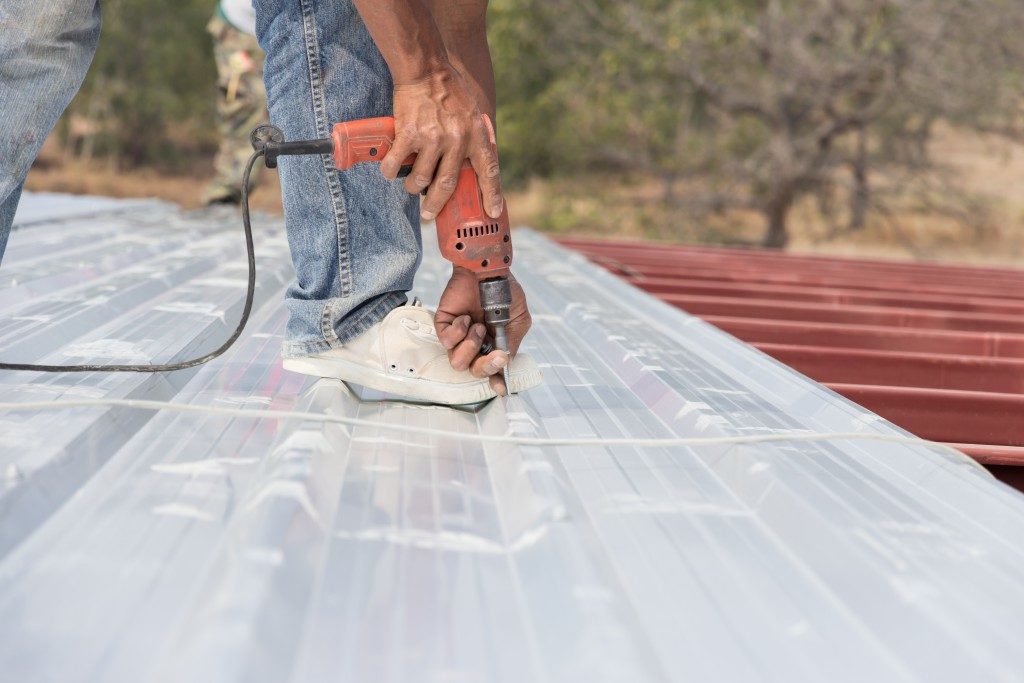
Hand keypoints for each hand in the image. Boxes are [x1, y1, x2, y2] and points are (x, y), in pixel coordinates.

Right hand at [379, 65, 503, 221]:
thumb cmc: (449, 90)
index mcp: (476, 136)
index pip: (489, 171)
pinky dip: (392, 171)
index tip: (493, 212)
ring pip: (421, 178)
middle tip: (429, 214)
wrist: (426, 69)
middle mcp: (456, 140)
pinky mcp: (409, 134)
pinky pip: (397, 163)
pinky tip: (391, 171)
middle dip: (437, 204)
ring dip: (413, 187)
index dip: (492, 195)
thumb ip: (475, 138)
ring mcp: (432, 138)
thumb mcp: (473, 113)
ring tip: (411, 187)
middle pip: (447, 184)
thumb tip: (475, 163)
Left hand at [433, 266, 531, 395]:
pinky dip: (458, 331)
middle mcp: (475, 343)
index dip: (495, 381)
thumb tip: (505, 363)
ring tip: (478, 326)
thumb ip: (512, 343)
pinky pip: (446, 342)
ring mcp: (459, 336)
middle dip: (485, 366)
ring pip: (458, 362)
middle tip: (495, 354)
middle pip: (474, 371)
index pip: (491, 370)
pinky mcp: (444, 325)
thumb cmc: (504, 291)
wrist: (488, 269)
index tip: (501, 389)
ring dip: (472, 345)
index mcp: (493, 344)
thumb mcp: (518, 320)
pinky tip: (465, 318)